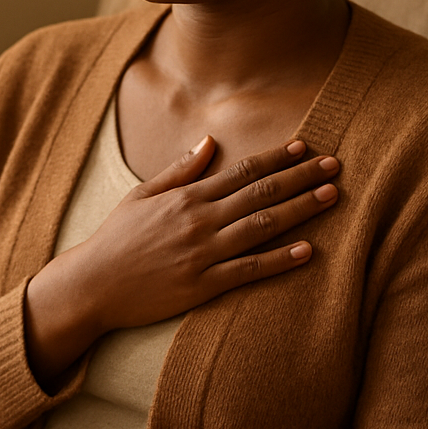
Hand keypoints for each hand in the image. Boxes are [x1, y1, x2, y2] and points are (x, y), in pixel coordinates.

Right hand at [24, 137, 339, 380]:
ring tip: (332, 197)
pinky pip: (249, 270)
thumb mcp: (142, 195)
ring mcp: (203, 253)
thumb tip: (208, 142)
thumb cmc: (116, 239)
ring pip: (262, 227)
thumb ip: (180, 170)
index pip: (242, 171)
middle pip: (261, 193)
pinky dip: (279, 260)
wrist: (92, 285)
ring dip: (301, 210)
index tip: (305, 147)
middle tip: (335, 165)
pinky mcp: (203, 286)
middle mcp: (200, 220)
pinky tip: (307, 251)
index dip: (276, 158)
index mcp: (187, 196)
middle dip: (301, 177)